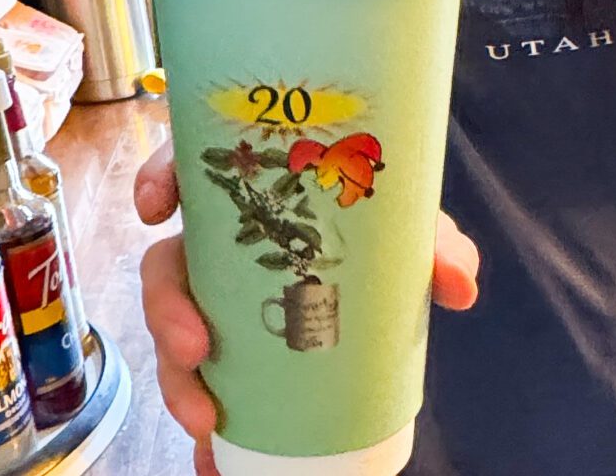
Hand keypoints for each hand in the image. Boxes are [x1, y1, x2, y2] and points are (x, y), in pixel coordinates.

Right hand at [134, 141, 479, 474]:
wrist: (397, 273)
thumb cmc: (390, 230)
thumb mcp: (411, 231)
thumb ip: (439, 248)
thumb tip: (459, 286)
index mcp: (256, 192)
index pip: (193, 168)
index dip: (160, 178)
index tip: (156, 209)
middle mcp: (222, 242)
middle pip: (166, 264)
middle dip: (165, 307)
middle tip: (195, 348)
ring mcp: (217, 296)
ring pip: (172, 329)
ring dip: (174, 377)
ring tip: (204, 419)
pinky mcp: (225, 346)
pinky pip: (198, 381)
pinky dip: (202, 421)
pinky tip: (212, 456)